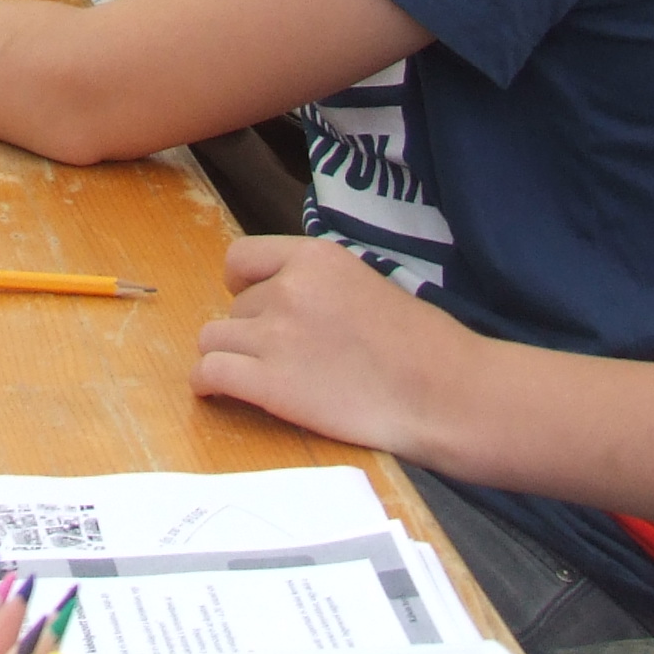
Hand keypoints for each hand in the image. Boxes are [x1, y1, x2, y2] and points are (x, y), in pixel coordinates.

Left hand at [191, 235, 472, 453]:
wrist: (446, 395)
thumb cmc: (421, 348)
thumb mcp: (367, 285)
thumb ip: (319, 286)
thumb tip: (282, 299)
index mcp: (315, 258)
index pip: (241, 259)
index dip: (244, 286)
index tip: (258, 309)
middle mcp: (288, 288)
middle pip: (236, 308)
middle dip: (252, 332)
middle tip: (287, 359)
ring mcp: (275, 335)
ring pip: (214, 338)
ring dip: (230, 358)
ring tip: (253, 378)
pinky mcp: (269, 383)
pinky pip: (209, 374)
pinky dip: (207, 385)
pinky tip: (218, 394)